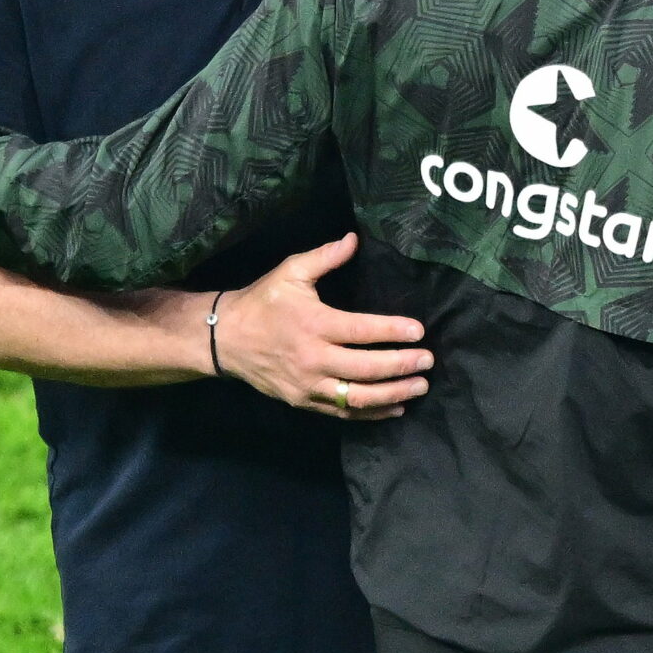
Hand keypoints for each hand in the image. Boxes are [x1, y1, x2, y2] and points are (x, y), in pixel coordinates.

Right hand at [213, 233, 431, 420]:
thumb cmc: (262, 302)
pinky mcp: (304, 402)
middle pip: (366, 369)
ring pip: (358, 397)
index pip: (361, 331)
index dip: (392, 332)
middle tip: (428, 362)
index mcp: (314, 324)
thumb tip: (354, 239)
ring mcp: (308, 385)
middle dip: (402, 366)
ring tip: (420, 387)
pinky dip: (371, 413)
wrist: (225, 339)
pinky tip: (395, 407)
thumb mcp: (290, 272)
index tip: (418, 332)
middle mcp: (313, 358)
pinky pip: (343, 412)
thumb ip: (325, 257)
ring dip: (393, 394)